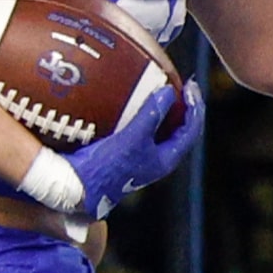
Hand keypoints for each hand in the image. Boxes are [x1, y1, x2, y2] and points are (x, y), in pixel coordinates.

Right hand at [67, 81, 204, 220]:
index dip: (195, 107)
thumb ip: (151, 115)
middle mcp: (157, 159)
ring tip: (158, 89)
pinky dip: (140, 115)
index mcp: (166, 159)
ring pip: (159, 130)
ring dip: (161, 110)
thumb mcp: (132, 138)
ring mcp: (140, 157)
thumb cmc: (107, 167)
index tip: (189, 85)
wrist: (78, 187)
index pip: (191, 130)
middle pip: (179, 130)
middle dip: (182, 107)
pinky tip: (129, 102)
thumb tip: (168, 91)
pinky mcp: (124, 154)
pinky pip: (139, 130)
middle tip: (180, 85)